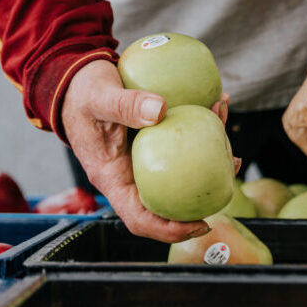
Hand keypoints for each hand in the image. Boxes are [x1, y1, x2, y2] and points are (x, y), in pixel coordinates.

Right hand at [61, 59, 236, 241]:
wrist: (75, 77)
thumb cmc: (80, 92)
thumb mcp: (99, 97)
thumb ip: (126, 105)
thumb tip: (161, 111)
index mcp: (113, 177)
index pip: (141, 218)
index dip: (171, 229)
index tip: (201, 223)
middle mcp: (130, 173)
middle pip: (168, 196)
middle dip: (201, 192)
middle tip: (231, 168)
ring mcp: (142, 157)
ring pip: (178, 167)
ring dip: (207, 155)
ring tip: (229, 139)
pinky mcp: (152, 138)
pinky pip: (178, 140)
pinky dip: (199, 127)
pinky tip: (215, 104)